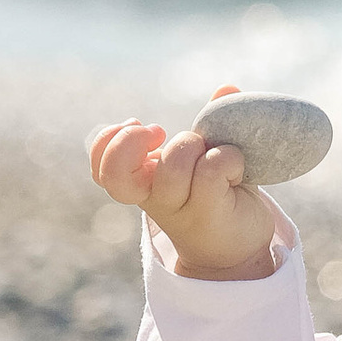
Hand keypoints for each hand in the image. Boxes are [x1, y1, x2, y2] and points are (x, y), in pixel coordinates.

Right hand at [87, 85, 279, 280]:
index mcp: (143, 182)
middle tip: (160, 133)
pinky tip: (237, 170)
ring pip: (173, 164)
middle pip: (117, 171)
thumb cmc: (219, 197)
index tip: (140, 125)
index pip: (101, 167)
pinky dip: (229, 157)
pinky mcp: (207, 213)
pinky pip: (211, 169)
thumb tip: (227, 88)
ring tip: (214, 154)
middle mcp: (151, 197)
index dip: (108, 143)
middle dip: (132, 141)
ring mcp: (177, 208)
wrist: (240, 252)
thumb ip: (211, 124)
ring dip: (196, 146)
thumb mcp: (208, 157)